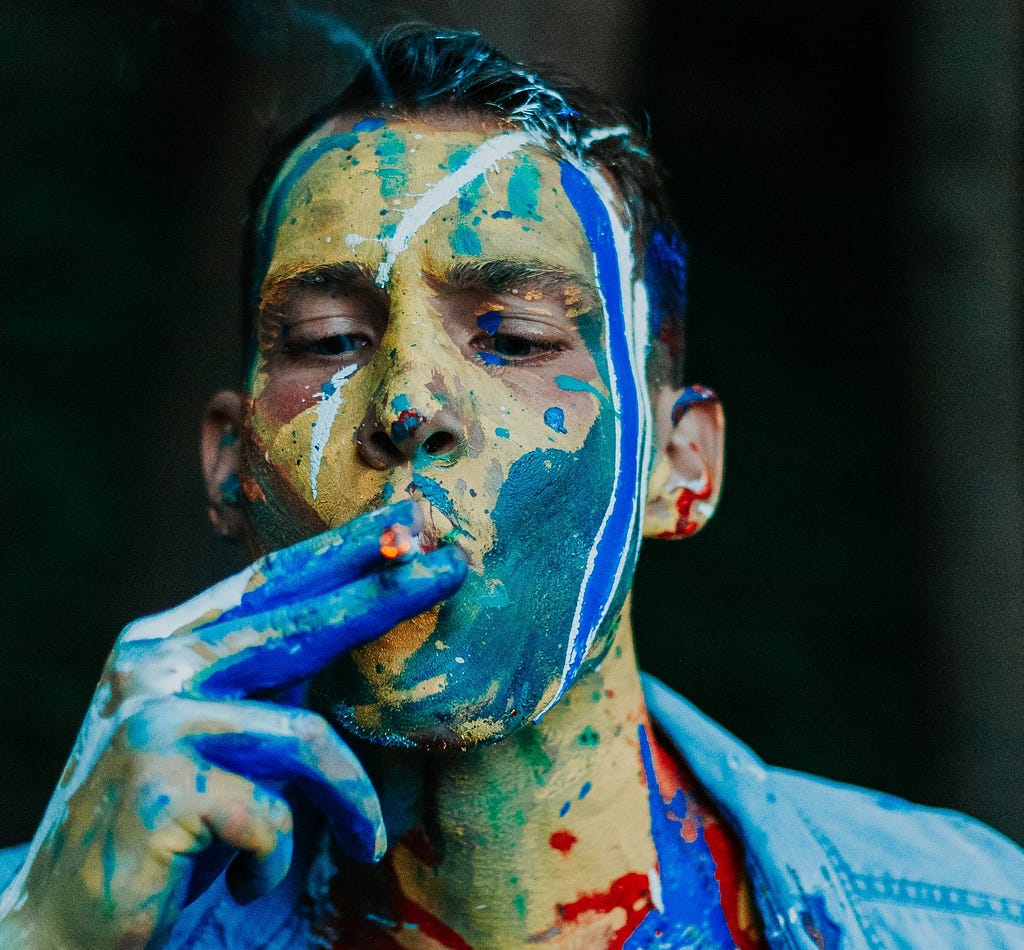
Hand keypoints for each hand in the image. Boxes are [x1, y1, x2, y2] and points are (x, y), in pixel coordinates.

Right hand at [0, 501, 465, 948]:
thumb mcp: (219, 740)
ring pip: (304, 734)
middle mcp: (153, 665)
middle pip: (296, 619)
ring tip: (365, 843)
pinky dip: (281, 857)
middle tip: (452, 562)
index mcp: (167, 644)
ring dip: (349, 800)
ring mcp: (151, 719)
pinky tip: (246, 882)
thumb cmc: (164, 831)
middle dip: (384, 590)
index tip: (408, 519)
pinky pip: (276, 813)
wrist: (58, 927)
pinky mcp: (160, 786)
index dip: (344, 550)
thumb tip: (357, 624)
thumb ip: (269, 685)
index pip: (271, 582)